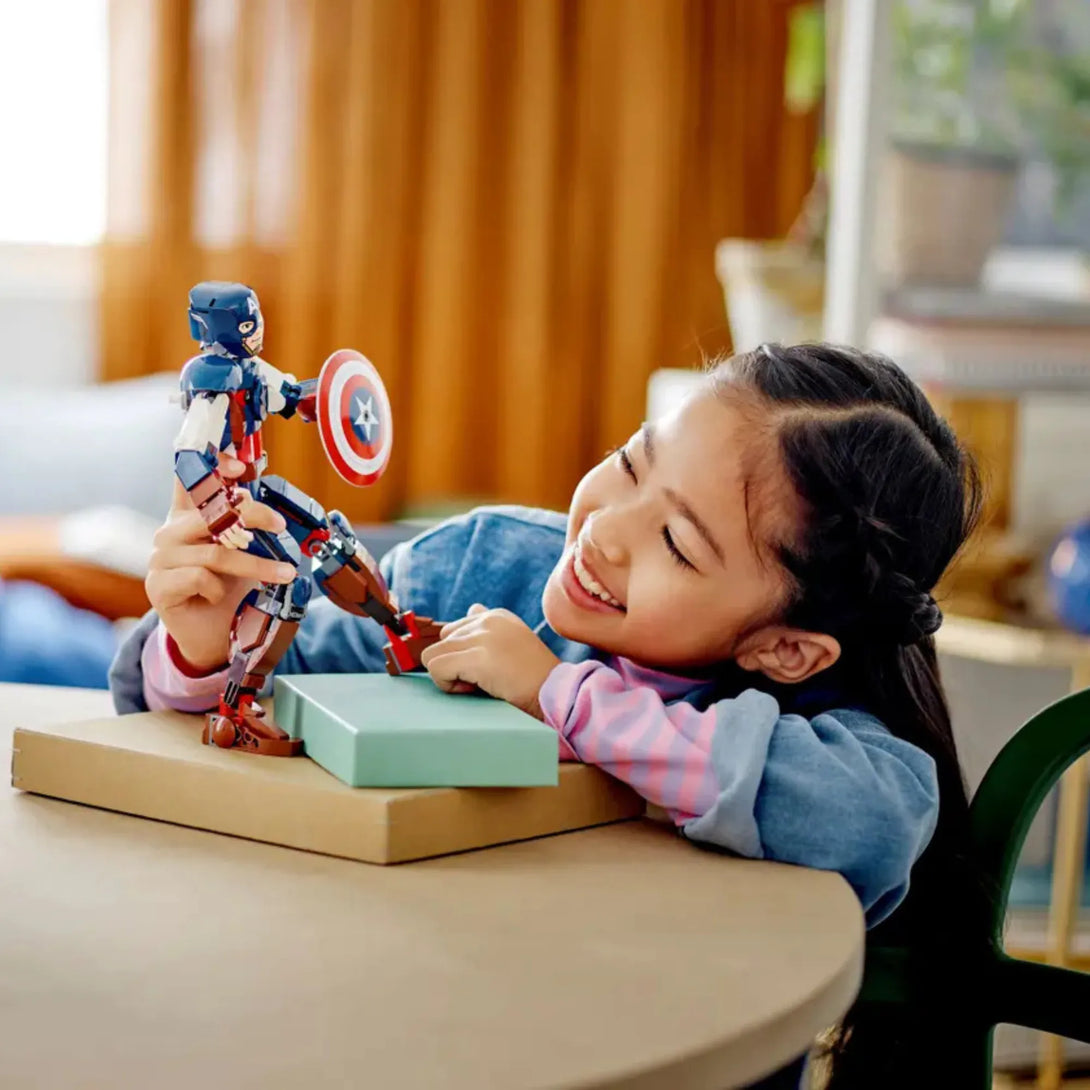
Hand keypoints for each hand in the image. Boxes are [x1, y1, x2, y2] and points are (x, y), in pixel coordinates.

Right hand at [146, 454, 296, 670]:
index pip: (191, 481)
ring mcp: (159, 559)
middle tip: (281, 527)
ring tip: (283, 574)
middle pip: (210, 512)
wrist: (213, 635)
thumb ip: (248, 530)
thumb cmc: (230, 590)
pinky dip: (219, 589)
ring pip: (214, 552)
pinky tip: (217, 597)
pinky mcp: (158, 585)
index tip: (239, 465)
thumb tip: (278, 515)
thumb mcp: (244, 553)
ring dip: (255, 565)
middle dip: (252, 516)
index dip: (211, 466)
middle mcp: (170, 532)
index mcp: (188, 518)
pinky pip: (200, 577)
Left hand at [421, 604, 560, 718]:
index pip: (454, 629)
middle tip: (482, 679)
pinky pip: (436, 669)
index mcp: (496, 616)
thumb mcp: (514, 640)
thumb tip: (472, 609)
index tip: (488, 669)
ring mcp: (482, 637)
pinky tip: (475, 689)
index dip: (464, 655)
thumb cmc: (535, 676)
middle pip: (442, 641)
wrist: (556, 693)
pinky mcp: (476, 657)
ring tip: (479, 684)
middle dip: (455, 663)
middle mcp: (487, 620)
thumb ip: (489, 626)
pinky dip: (448, 685)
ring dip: (450, 676)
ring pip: (433, 655)